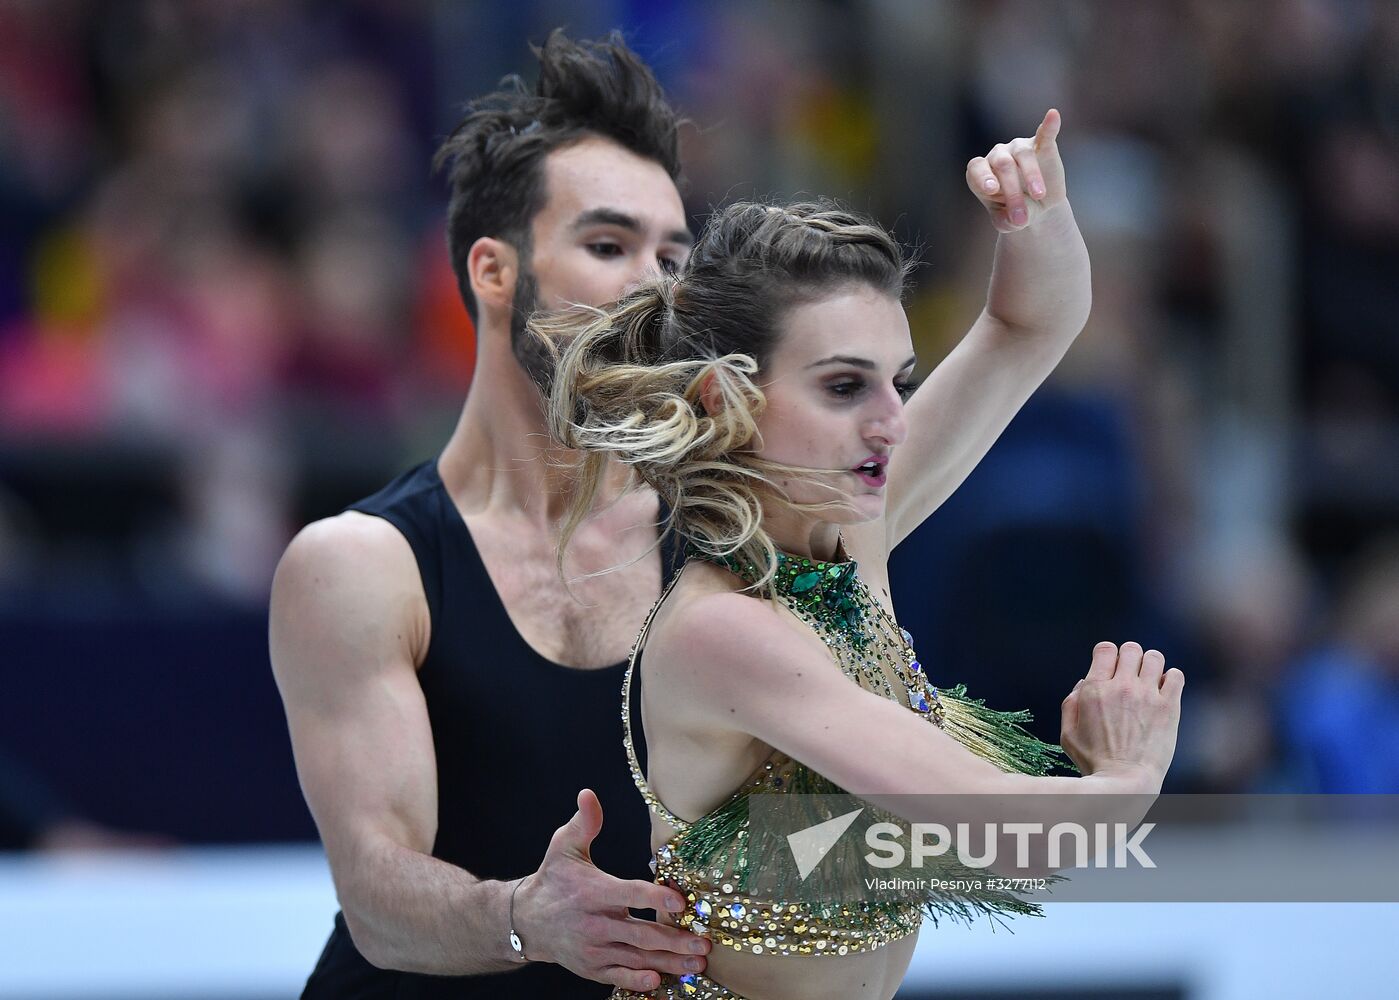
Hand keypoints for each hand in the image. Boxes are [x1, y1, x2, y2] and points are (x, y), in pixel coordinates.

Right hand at [513, 789, 709, 991]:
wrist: (527, 920)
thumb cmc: (553, 879)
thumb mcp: (564, 846)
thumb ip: (584, 823)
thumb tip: (589, 794)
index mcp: (594, 892)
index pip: (629, 894)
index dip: (656, 897)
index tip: (682, 902)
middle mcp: (595, 923)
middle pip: (640, 934)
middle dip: (675, 940)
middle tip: (704, 944)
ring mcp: (594, 949)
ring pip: (636, 958)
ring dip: (669, 963)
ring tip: (697, 964)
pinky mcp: (592, 967)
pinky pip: (618, 976)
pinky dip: (638, 981)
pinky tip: (658, 981)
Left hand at [965, 109, 1066, 232]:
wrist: (1037, 208)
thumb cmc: (1015, 213)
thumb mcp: (1008, 222)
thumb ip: (1007, 221)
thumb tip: (1019, 220)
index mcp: (981, 173)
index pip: (976, 169)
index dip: (982, 177)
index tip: (992, 190)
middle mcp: (998, 156)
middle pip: (1002, 166)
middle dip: (1012, 192)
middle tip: (1021, 217)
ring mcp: (1019, 148)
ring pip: (1023, 155)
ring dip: (1031, 176)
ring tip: (1039, 195)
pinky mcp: (1042, 146)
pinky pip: (1045, 134)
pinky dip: (1049, 125)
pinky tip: (1053, 115)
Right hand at [1060, 641, 1182, 787]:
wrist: (1125, 782)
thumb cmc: (1094, 762)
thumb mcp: (1068, 734)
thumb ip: (1071, 704)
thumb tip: (1084, 682)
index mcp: (1094, 690)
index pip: (1106, 648)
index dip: (1107, 655)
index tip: (1110, 668)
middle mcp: (1121, 687)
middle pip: (1131, 648)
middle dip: (1129, 658)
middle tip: (1130, 675)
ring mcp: (1147, 695)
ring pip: (1154, 657)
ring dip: (1150, 665)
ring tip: (1149, 681)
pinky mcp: (1168, 707)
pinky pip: (1176, 676)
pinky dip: (1170, 679)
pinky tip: (1163, 692)